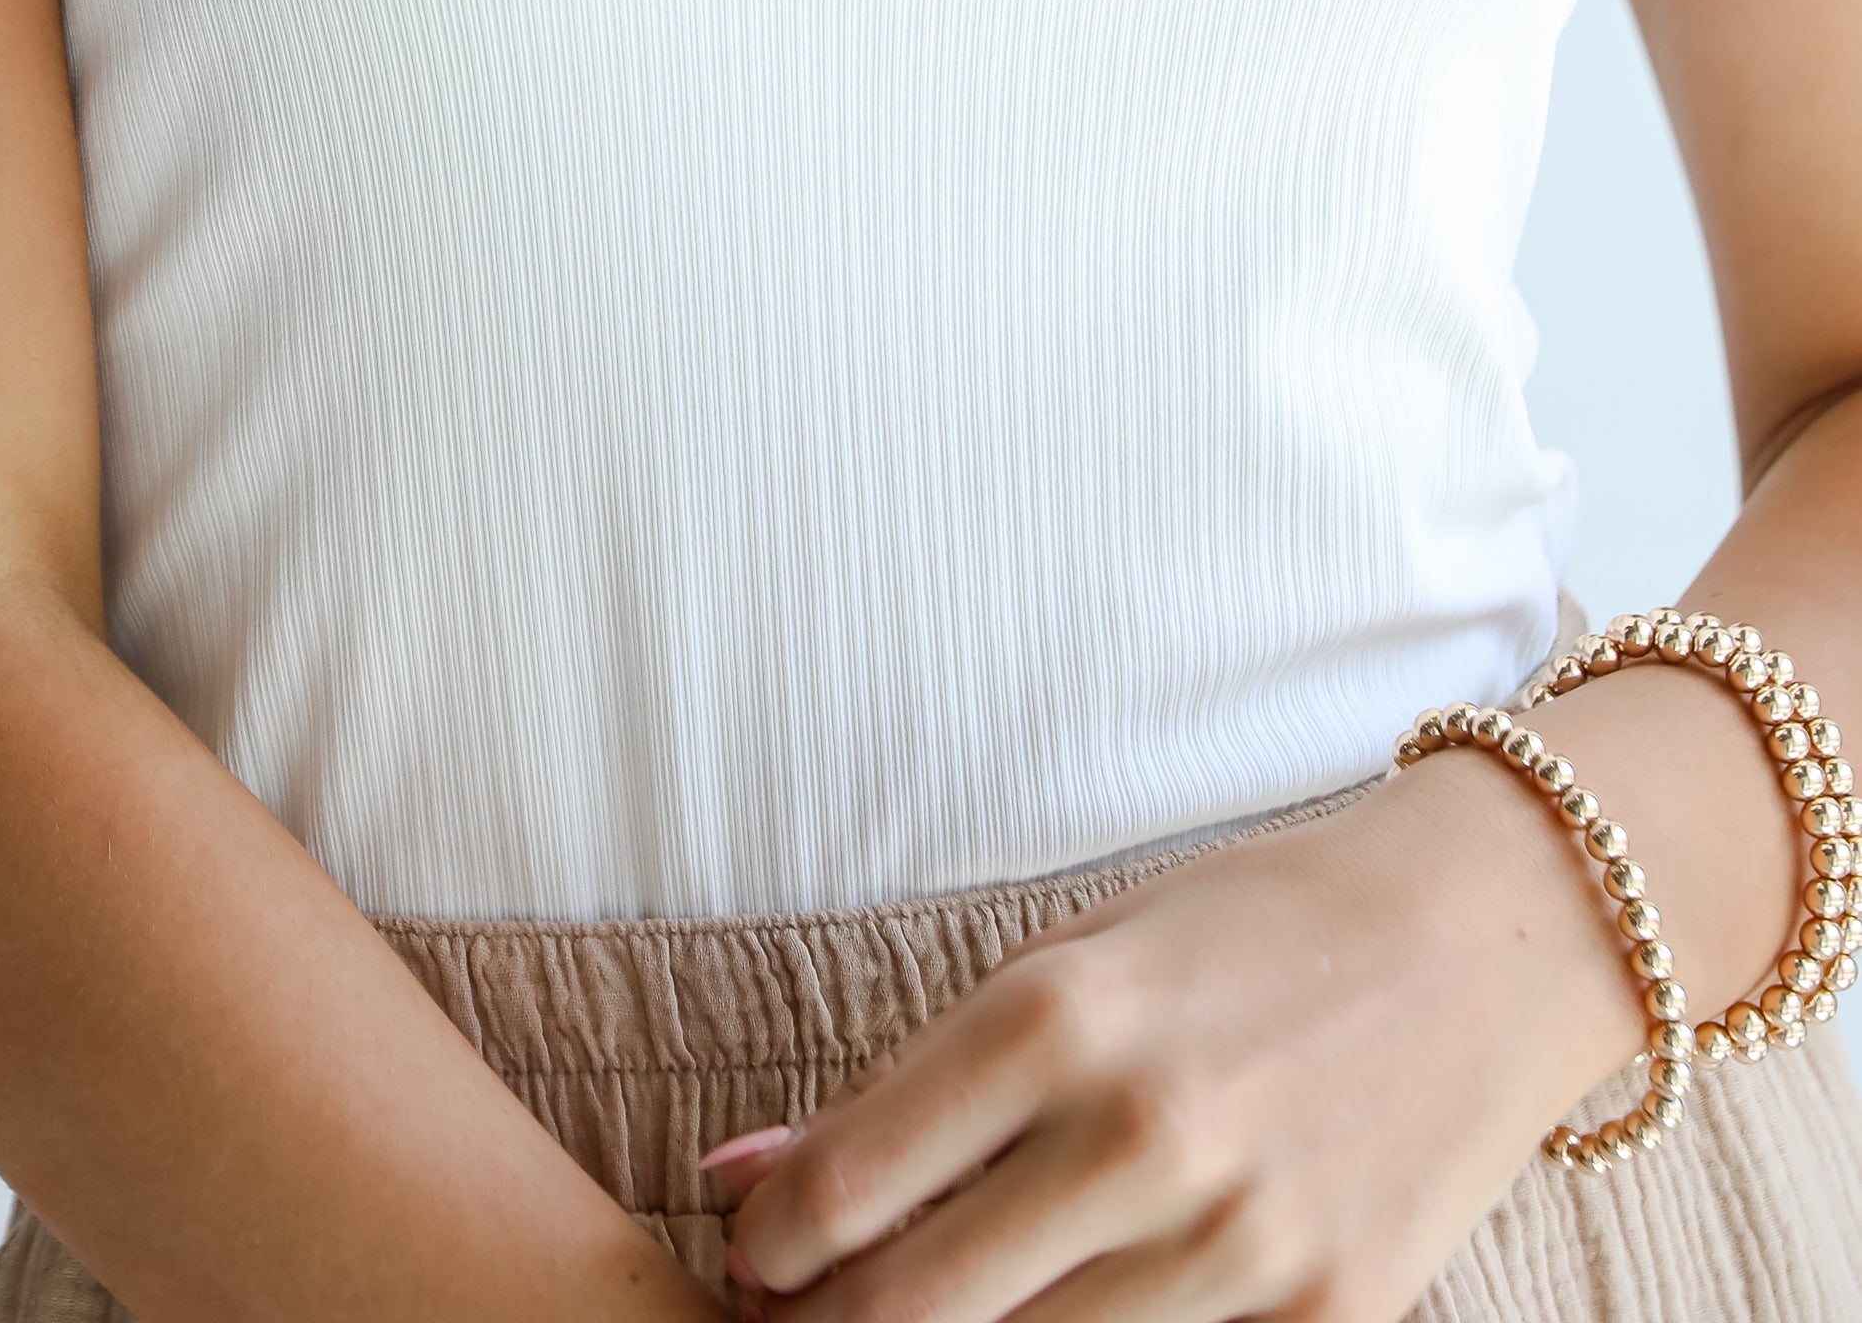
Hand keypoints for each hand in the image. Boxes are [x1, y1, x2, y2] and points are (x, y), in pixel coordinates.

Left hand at [710, 752, 1654, 1319]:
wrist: (1485, 939)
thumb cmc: (1251, 932)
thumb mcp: (1071, 962)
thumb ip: (912, 1085)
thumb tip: (733, 1172)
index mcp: (1059, 1019)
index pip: (851, 1188)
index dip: (773, 1245)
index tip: (756, 1254)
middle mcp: (1141, 1138)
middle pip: (914, 1313)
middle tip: (811, 1314)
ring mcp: (1240, 1248)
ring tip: (938, 1300)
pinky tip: (1078, 1305)